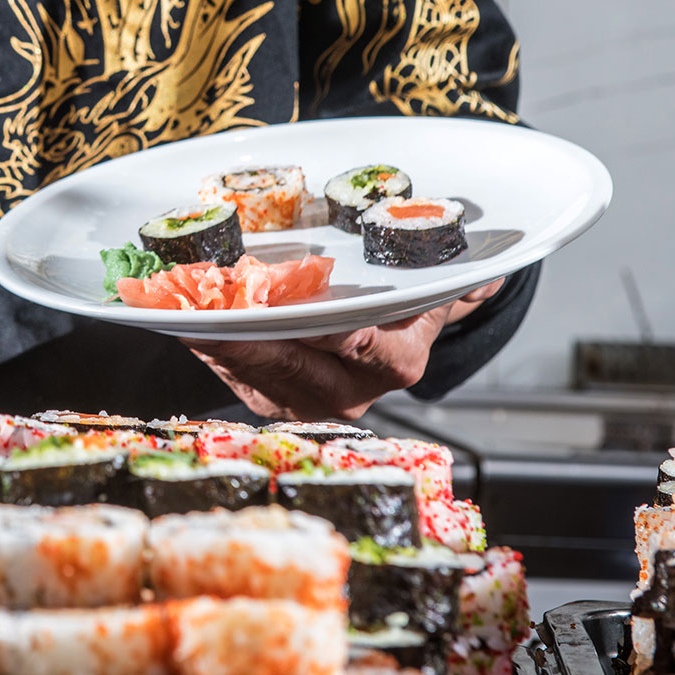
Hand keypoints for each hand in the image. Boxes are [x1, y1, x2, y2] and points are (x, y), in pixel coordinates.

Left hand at [186, 279, 504, 419]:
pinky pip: (236, 374)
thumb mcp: (429, 291)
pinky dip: (212, 349)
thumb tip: (486, 274)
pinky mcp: (270, 398)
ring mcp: (307, 400)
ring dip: (222, 341)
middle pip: (294, 360)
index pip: (357, 343)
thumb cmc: (403, 305)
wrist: (389, 341)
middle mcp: (351, 391)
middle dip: (252, 334)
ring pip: (259, 369)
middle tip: (216, 306)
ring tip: (190, 312)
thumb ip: (453, 281)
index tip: (292, 309)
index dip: (325, 330)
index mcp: (396, 362)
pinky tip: (187, 325)